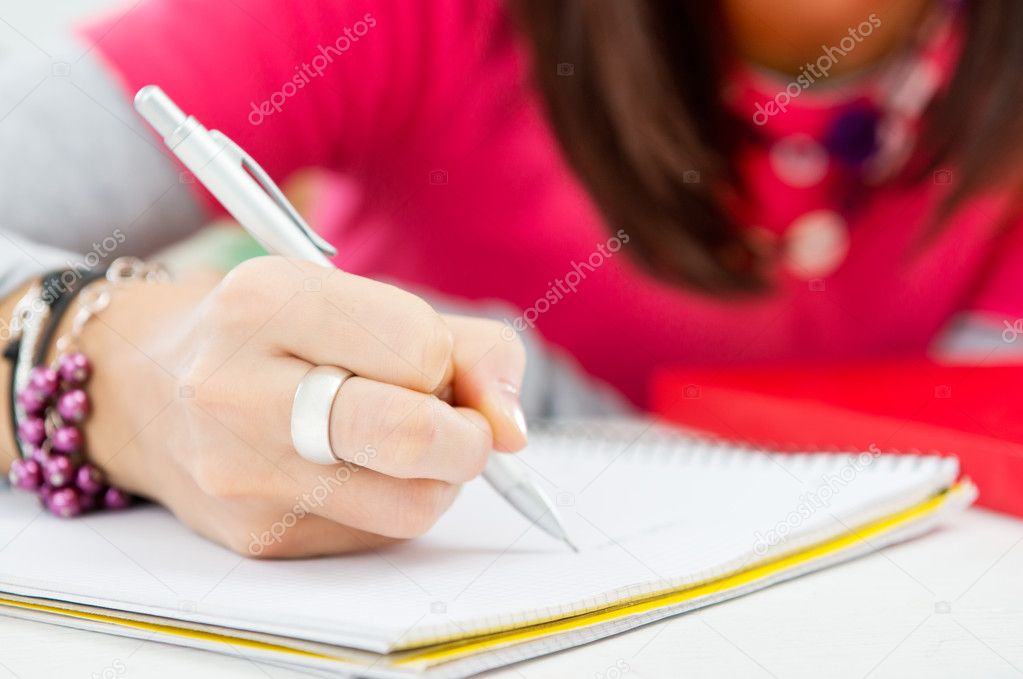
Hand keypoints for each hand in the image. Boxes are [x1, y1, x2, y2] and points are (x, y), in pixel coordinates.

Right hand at [68, 257, 526, 556]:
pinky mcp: (254, 536)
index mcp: (266, 302)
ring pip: (411, 504)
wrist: (141, 387)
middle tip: (464, 428)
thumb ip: (463, 345)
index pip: (419, 349)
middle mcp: (238, 391)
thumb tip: (514, 429)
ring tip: (405, 445)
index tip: (435, 364)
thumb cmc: (269, 332)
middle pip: (413, 438)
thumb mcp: (355, 297)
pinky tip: (356, 471)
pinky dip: (392, 501)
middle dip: (469, 438)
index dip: (449, 363)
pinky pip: (376, 535)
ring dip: (438, 476)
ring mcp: (240, 474)